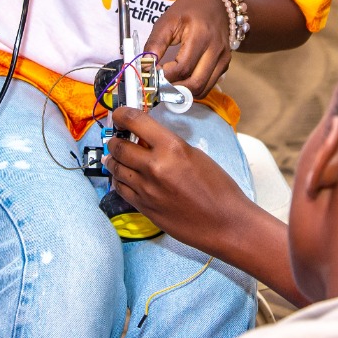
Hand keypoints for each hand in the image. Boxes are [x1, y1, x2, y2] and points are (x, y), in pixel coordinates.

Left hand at [106, 106, 255, 256]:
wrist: (224, 222)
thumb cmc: (218, 187)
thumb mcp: (195, 155)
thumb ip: (168, 146)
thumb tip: (147, 140)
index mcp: (171, 147)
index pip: (135, 122)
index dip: (122, 114)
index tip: (119, 114)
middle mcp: (154, 166)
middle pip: (119, 146)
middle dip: (114, 139)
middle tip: (116, 138)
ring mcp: (146, 189)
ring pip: (116, 168)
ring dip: (113, 159)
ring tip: (114, 156)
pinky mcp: (143, 207)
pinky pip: (120, 188)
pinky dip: (118, 179)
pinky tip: (122, 176)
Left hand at [143, 0, 230, 96]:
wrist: (216, 3)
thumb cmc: (189, 10)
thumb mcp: (167, 20)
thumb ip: (155, 43)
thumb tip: (145, 66)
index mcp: (201, 35)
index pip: (183, 67)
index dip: (165, 76)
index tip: (152, 75)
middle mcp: (215, 49)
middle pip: (195, 83)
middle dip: (174, 89)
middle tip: (158, 85)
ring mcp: (223, 58)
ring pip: (202, 88)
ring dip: (183, 92)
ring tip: (168, 84)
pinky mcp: (225, 64)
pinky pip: (208, 85)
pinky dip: (193, 89)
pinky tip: (181, 81)